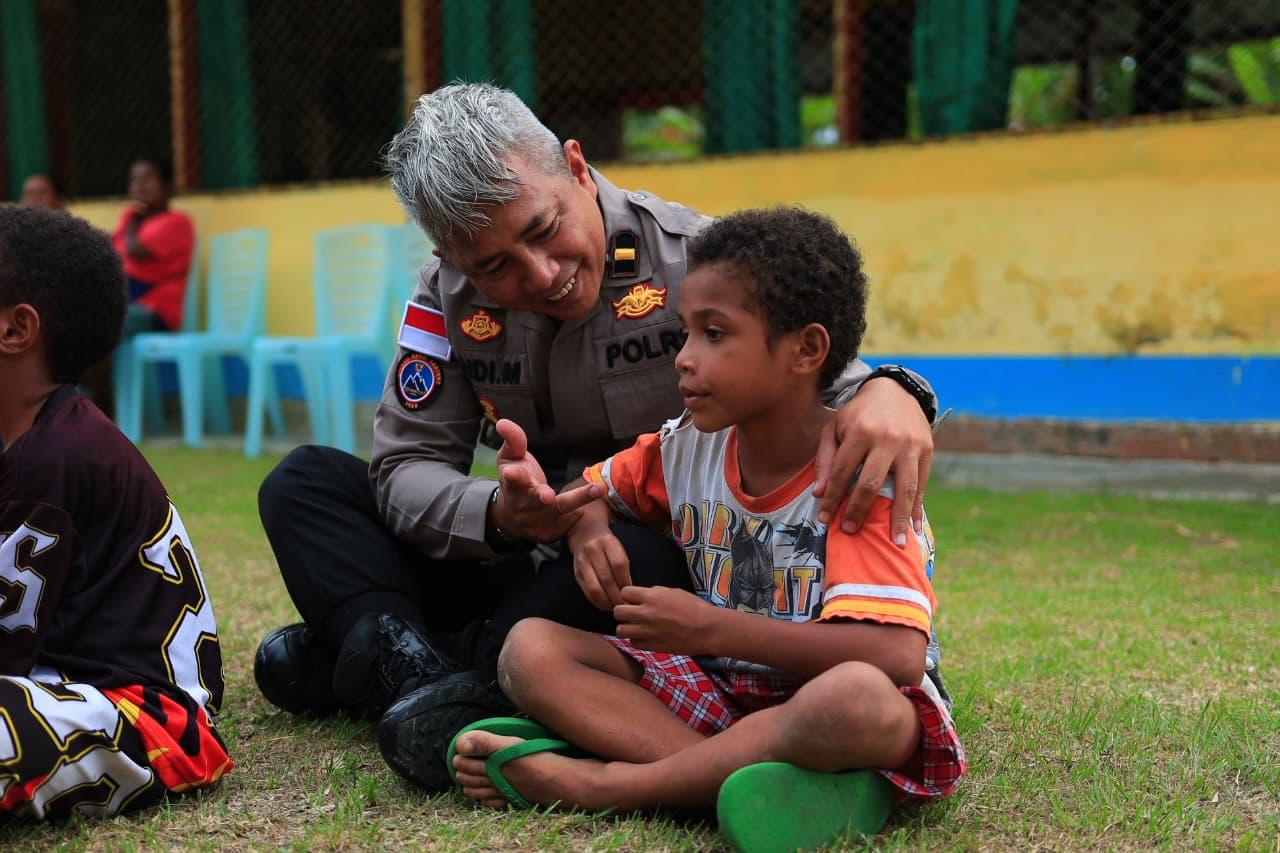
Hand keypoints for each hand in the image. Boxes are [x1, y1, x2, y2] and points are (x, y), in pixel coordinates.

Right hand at [492, 418, 598, 542]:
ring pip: (559, 510)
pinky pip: (567, 522)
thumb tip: (503, 422)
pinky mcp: (549, 533)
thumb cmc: (515, 480)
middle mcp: (523, 504)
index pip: (511, 479)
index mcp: (512, 484)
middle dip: (541, 497)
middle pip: (535, 499)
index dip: (513, 476)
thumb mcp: (509, 459)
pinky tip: (588, 505)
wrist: (511, 517)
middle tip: (548, 496)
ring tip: (598, 489)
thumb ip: (513, 441)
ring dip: (579, 500)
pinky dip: (578, 513)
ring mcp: (536, 520)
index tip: (513, 473)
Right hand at [569, 525, 630, 610]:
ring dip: (607, 602)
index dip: (626, 582)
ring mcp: (582, 561)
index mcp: (608, 542)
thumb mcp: (618, 548)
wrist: (586, 534)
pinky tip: (605, 605)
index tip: (632, 593)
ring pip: (595, 588)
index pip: (619, 565)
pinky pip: (587, 592)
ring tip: (616, 607)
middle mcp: (592, 550)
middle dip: (617, 596)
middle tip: (625, 606)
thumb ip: (623, 567)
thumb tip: (631, 592)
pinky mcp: (576, 572)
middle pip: (607, 579)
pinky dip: (597, 602)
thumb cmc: (607, 545)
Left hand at [614, 586, 717, 655]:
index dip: (628, 596)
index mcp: (652, 596)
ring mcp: (647, 631)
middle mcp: (646, 613)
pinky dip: (637, 640)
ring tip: (635, 627)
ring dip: (627, 628)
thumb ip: (655, 593)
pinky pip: (633, 643)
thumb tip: (643, 595)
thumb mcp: (674, 592)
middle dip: (623, 612)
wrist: (707, 629)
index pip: (624, 592)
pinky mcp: (652, 646)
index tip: (633, 599)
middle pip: (617, 611)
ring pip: (620, 630)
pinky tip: (645, 637)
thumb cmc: (694, 608)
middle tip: (631, 614)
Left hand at [813, 377, 932, 545]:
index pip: (842, 472)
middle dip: (858, 510)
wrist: (896, 390)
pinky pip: (921, 485)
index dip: (832, 497)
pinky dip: (917, 508)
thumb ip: (826, 458)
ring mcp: (910, 446)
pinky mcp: (927, 451)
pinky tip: (914, 527)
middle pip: (871, 483)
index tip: (824, 518)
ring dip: (899, 519)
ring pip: (904, 489)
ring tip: (896, 544)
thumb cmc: (859, 414)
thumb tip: (820, 492)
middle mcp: (887, 439)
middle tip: (849, 531)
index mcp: (861, 431)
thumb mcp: (835, 427)